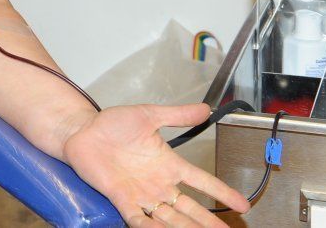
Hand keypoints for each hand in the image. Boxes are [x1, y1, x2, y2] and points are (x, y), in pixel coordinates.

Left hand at [62, 103, 250, 225]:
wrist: (82, 131)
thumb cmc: (112, 124)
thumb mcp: (149, 115)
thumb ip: (177, 115)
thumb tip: (205, 108)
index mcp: (169, 164)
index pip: (202, 182)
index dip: (222, 192)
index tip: (243, 206)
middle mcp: (158, 183)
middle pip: (190, 208)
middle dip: (209, 222)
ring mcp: (141, 194)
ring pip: (170, 219)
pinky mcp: (122, 199)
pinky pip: (140, 220)